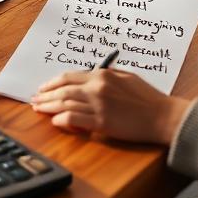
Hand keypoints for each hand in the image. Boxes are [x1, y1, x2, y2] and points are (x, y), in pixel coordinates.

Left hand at [31, 68, 191, 144]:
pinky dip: (61, 120)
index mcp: (102, 75)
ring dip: (48, 106)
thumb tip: (90, 78)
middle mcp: (97, 88)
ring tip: (38, 109)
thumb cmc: (148, 98)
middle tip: (34, 99)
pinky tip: (55, 121)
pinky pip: (73, 119)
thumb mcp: (126, 77)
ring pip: (64, 104)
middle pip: (62, 90)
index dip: (53, 83)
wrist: (163, 116)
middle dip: (45, 95)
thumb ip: (106, 76)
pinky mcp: (102, 122)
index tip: (44, 88)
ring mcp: (98, 105)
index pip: (69, 77)